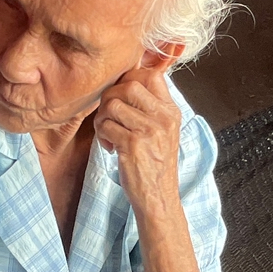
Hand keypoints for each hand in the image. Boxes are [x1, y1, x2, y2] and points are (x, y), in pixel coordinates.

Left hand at [93, 65, 180, 215]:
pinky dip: (102, 135)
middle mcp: (163, 117)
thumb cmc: (155, 164)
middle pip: (130, 84)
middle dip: (111, 97)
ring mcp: (149, 130)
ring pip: (113, 104)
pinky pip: (107, 125)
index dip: (130, 78)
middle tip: (109, 117)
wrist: (158, 197)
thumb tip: (126, 83)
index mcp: (171, 111)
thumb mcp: (162, 131)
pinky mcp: (133, 144)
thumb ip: (150, 108)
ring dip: (103, 118)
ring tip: (108, 133)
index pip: (151, 75)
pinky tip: (110, 147)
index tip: (121, 97)